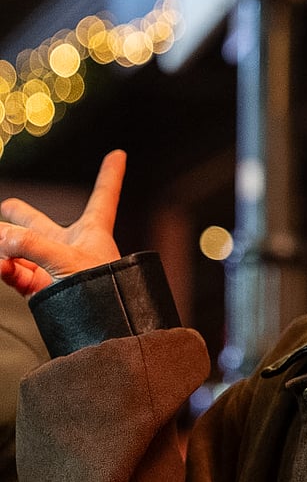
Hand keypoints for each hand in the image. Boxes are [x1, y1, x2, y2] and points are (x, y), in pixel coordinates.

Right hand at [0, 150, 125, 296]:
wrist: (102, 327)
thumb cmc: (99, 289)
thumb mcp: (66, 259)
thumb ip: (29, 244)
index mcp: (93, 230)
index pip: (104, 194)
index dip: (110, 173)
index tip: (119, 153)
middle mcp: (71, 244)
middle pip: (37, 221)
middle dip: (17, 214)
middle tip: (6, 209)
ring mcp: (51, 265)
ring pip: (16, 246)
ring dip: (1, 244)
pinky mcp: (36, 286)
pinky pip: (10, 270)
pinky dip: (1, 267)